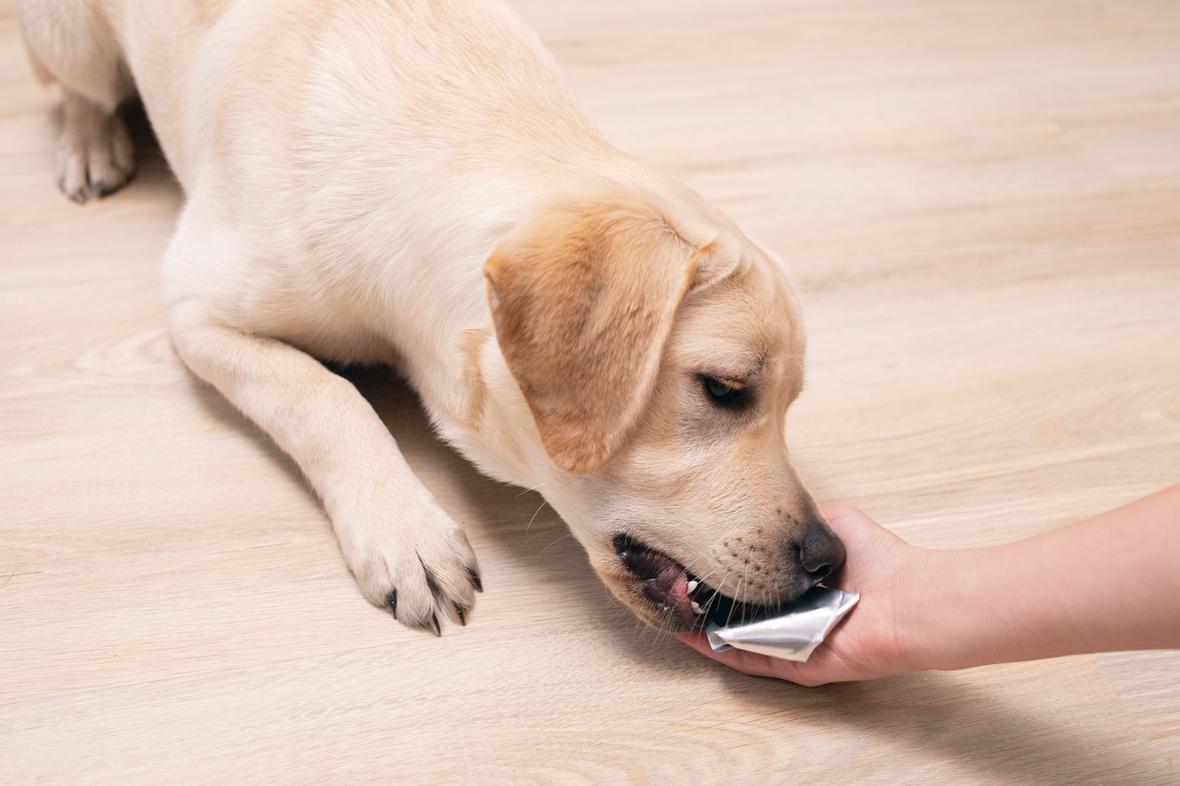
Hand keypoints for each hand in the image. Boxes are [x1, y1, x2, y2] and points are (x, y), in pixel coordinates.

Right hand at [677, 506, 930, 684]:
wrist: (909, 598)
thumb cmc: (881, 560)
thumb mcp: (833, 526)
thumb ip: (802, 523)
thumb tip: (772, 513)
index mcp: (801, 588)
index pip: (750, 580)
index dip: (720, 567)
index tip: (689, 553)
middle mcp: (793, 617)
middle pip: (736, 610)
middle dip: (701, 595)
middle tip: (665, 580)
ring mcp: (791, 644)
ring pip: (734, 636)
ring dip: (700, 621)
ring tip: (666, 602)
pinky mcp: (794, 665)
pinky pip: (747, 659)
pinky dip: (716, 647)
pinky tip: (687, 630)